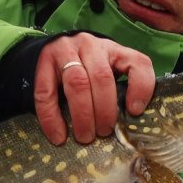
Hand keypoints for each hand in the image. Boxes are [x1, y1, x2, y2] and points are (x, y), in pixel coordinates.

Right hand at [33, 33, 154, 144]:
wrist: (55, 50)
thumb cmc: (88, 69)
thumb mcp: (110, 70)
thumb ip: (123, 88)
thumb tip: (130, 119)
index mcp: (114, 49)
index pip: (137, 63)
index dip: (140, 88)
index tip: (134, 112)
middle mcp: (90, 45)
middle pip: (102, 77)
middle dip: (104, 110)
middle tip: (104, 133)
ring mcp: (65, 51)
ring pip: (77, 83)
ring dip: (82, 114)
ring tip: (85, 136)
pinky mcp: (42, 64)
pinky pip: (46, 94)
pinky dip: (52, 118)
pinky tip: (59, 136)